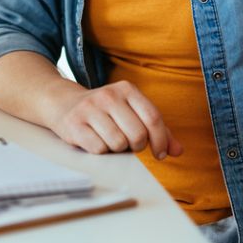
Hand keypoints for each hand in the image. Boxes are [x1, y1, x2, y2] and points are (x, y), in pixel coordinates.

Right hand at [46, 79, 183, 159]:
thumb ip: (157, 130)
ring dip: (117, 150)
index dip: (160, 140)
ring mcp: (90, 109)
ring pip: (118, 144)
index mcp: (126, 89)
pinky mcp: (75, 124)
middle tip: (128, 144)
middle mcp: (108, 95)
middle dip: (136, 146)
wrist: (63, 103)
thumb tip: (178, 151)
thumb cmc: (105, 112)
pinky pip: (99, 149)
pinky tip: (95, 142)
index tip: (159, 154)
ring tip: (110, 141)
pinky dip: (101, 152)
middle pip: (137, 134)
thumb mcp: (131, 112)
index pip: (153, 117)